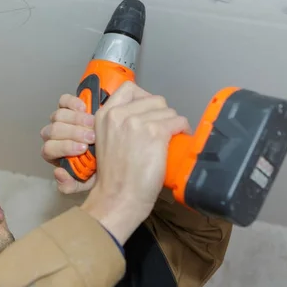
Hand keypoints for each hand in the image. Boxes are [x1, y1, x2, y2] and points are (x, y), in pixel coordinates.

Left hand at [40, 94, 96, 193]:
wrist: (112, 149)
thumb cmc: (98, 168)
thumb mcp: (87, 181)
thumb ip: (71, 185)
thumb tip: (58, 173)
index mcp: (54, 154)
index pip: (49, 149)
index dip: (65, 147)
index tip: (84, 149)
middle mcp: (54, 136)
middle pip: (52, 131)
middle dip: (72, 133)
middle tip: (92, 136)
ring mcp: (59, 120)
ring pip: (57, 116)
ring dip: (75, 119)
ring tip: (93, 123)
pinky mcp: (67, 106)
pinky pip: (64, 101)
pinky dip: (73, 103)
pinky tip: (85, 108)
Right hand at [81, 82, 190, 241]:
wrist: (118, 198)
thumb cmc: (114, 177)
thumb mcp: (107, 141)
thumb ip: (119, 124)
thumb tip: (145, 114)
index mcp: (104, 115)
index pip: (129, 88)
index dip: (144, 97)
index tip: (149, 111)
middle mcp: (119, 114)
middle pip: (154, 99)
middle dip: (162, 114)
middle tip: (162, 130)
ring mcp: (136, 122)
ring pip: (168, 111)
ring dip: (172, 124)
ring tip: (169, 140)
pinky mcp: (154, 132)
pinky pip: (178, 122)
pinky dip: (182, 131)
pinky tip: (176, 142)